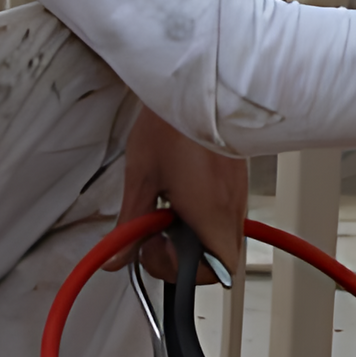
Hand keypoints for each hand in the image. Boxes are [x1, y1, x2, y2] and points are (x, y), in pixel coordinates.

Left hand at [109, 108, 247, 282]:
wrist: (200, 84)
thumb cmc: (174, 125)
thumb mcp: (140, 178)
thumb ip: (130, 225)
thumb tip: (117, 257)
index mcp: (210, 216)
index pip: (213, 272)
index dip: (180, 271)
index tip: (154, 248)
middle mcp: (232, 209)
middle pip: (217, 258)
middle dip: (184, 254)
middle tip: (157, 231)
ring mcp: (239, 194)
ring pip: (221, 235)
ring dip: (192, 232)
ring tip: (167, 205)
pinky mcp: (237, 178)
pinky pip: (224, 211)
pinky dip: (202, 212)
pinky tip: (181, 190)